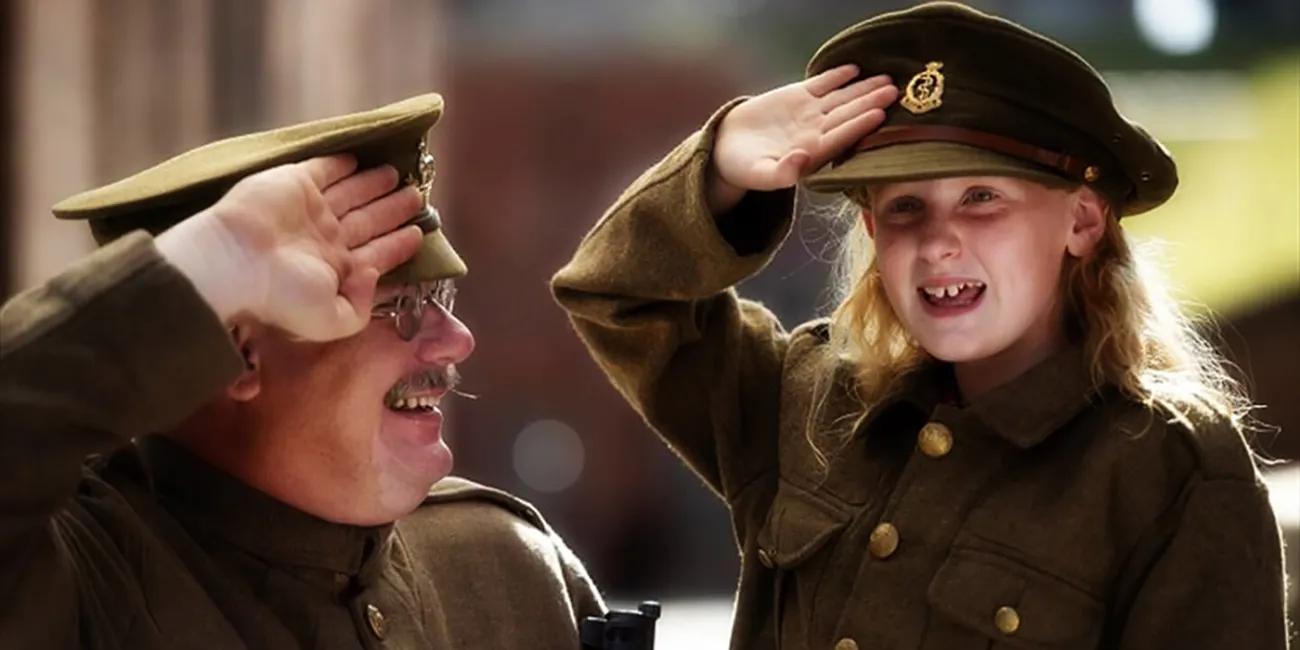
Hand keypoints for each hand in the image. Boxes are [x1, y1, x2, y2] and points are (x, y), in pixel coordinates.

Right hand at [158, 155, 423, 340]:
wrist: (237, 261)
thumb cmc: (283, 296)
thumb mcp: (331, 320)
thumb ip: (361, 306)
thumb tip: (373, 274)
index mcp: (334, 270)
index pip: (375, 254)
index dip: (397, 245)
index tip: (419, 235)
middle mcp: (324, 239)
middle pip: (369, 221)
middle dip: (393, 211)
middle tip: (418, 198)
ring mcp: (310, 211)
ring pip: (352, 194)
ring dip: (375, 186)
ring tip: (399, 178)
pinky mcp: (295, 183)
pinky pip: (324, 170)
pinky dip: (341, 165)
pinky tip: (359, 161)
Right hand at [708, 65, 897, 212]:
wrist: (729, 146)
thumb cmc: (745, 168)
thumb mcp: (758, 175)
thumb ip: (780, 174)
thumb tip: (801, 162)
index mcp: (811, 153)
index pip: (841, 137)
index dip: (859, 126)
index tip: (878, 115)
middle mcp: (816, 132)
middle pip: (848, 115)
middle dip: (871, 103)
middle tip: (894, 92)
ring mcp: (809, 113)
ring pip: (841, 98)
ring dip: (863, 88)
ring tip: (886, 79)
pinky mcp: (798, 96)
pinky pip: (822, 84)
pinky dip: (837, 75)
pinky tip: (854, 69)